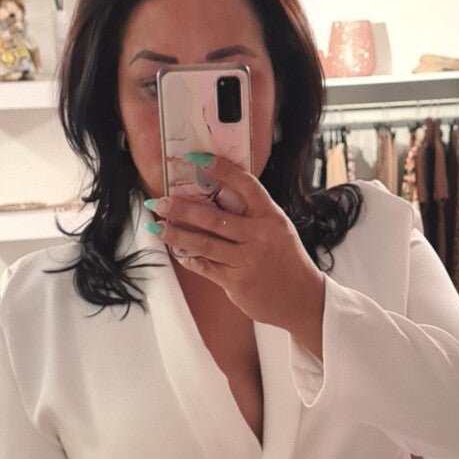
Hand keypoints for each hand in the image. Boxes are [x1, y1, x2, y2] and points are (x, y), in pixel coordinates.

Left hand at [145, 153, 325, 356]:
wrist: (301, 299)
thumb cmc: (286, 260)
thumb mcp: (277, 229)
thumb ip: (251, 215)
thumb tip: (215, 198)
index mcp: (271, 217)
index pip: (245, 185)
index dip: (221, 170)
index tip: (197, 159)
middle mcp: (259, 237)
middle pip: (214, 218)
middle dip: (182, 209)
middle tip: (160, 202)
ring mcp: (247, 261)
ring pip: (204, 244)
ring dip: (176, 234)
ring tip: (156, 227)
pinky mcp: (237, 282)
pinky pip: (206, 267)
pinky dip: (189, 258)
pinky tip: (178, 252)